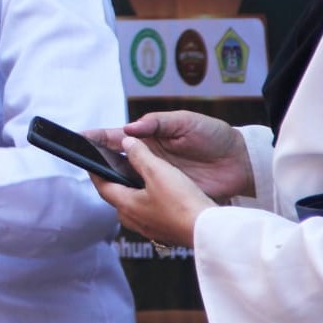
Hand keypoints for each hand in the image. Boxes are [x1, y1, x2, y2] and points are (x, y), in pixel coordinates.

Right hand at [86, 110, 251, 201]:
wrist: (241, 162)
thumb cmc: (214, 135)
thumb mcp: (186, 122)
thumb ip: (157, 122)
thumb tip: (129, 128)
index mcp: (151, 136)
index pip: (119, 136)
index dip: (100, 137)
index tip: (81, 138)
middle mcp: (151, 157)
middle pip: (118, 160)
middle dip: (99, 160)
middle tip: (84, 163)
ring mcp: (159, 177)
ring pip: (128, 180)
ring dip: (114, 181)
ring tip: (97, 182)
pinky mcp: (170, 193)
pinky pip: (147, 197)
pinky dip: (133, 199)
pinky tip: (123, 201)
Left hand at [92, 137, 216, 247]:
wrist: (209, 231)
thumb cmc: (182, 203)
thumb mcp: (158, 171)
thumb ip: (139, 155)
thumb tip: (127, 142)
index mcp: (126, 205)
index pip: (102, 186)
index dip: (96, 171)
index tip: (91, 161)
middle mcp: (134, 220)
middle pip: (117, 197)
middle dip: (114, 181)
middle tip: (114, 166)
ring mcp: (150, 229)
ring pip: (134, 206)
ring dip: (133, 191)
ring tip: (138, 176)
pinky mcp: (166, 231)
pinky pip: (150, 213)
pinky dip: (149, 200)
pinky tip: (160, 193)